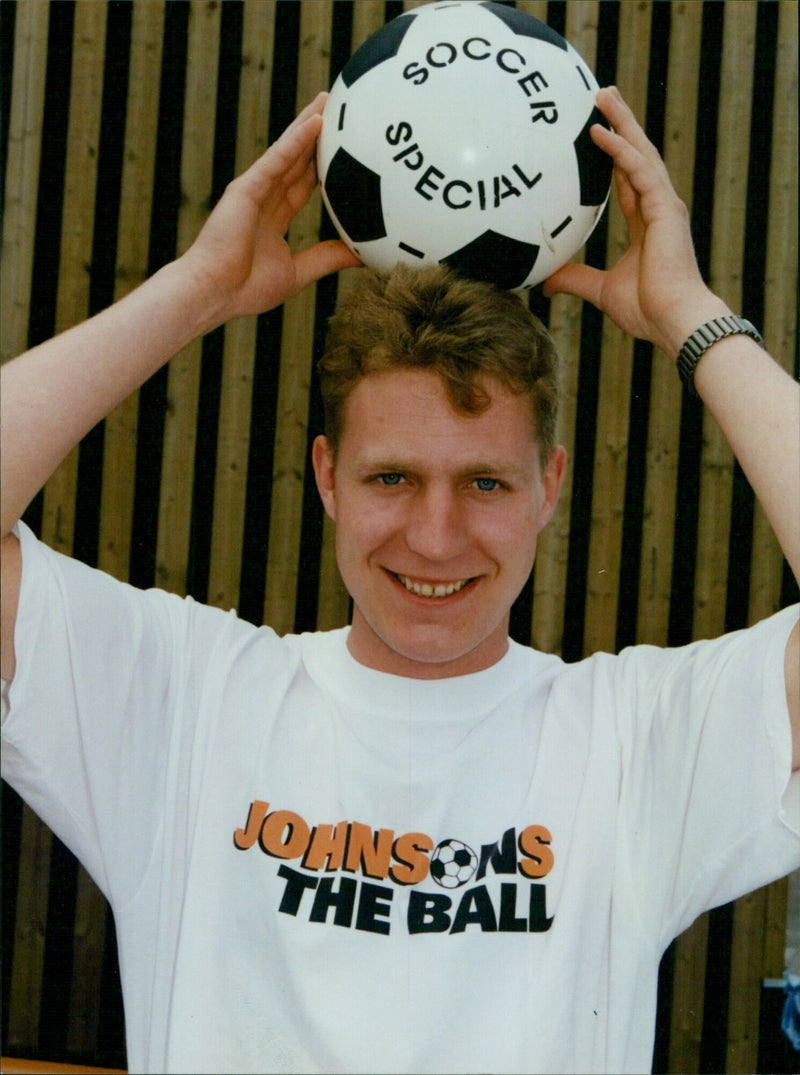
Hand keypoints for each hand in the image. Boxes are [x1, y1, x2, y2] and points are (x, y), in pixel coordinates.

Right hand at [179, 93, 360, 325]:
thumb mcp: (299, 272)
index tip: (345, 149)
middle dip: (316, 135)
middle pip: (297, 159)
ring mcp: (254, 190)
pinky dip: (297, 140)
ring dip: (308, 123)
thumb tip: (363, 254)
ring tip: (329, 99)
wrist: (214, 293)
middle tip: (339, 109)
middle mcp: (263, 199)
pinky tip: (316, 121)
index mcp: (272, 219)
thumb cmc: (246, 289)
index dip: (322, 166)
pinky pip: (277, 159)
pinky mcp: (246, 188)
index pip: (303, 184)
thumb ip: (328, 258)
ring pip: (288, 151)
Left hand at [543, 87, 728, 356]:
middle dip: (621, 125)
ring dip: (621, 122)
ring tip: (603, 95)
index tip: (597, 134)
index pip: (628, 180)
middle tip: (603, 96)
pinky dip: (619, 150)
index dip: (614, 155)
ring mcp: (664, 205)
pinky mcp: (665, 208)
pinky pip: (639, 170)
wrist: (673, 320)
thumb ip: (574, 280)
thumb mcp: (599, 290)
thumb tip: (546, 283)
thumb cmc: (646, 310)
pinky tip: (599, 132)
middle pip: (636, 156)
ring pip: (640, 152)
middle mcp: (657, 208)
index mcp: (646, 223)